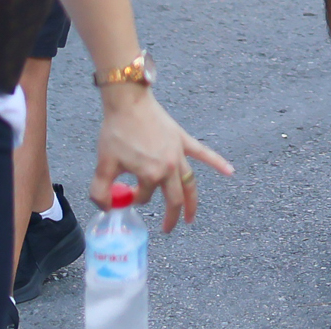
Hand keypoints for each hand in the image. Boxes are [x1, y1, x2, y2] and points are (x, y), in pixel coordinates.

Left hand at [91, 87, 232, 230]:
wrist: (128, 101)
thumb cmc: (116, 131)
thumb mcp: (104, 164)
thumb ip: (100, 191)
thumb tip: (105, 207)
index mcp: (151, 174)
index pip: (144, 196)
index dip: (134, 198)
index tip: (125, 193)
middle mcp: (169, 167)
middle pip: (174, 199)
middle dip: (171, 216)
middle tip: (168, 229)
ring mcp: (178, 153)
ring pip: (189, 183)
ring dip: (192, 201)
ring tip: (191, 217)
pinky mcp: (182, 139)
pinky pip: (202, 153)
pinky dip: (217, 162)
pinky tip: (229, 172)